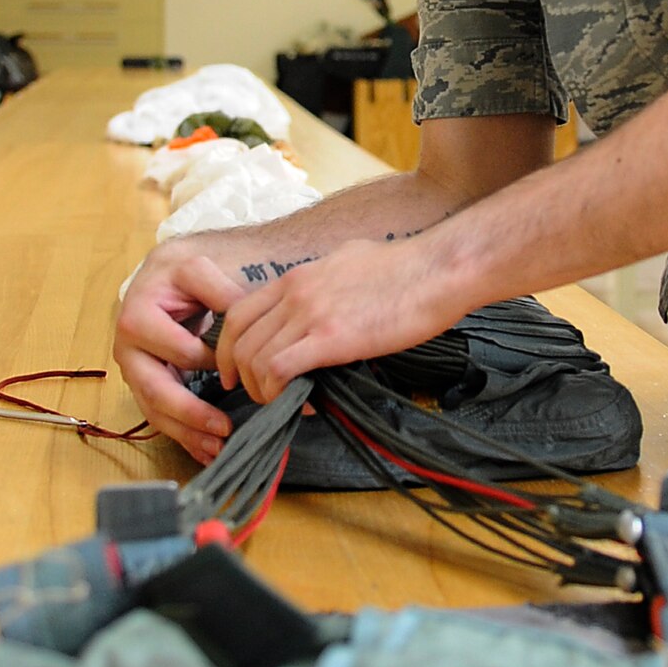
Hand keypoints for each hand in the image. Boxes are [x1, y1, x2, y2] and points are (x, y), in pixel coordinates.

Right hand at [113, 241, 243, 462]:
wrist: (161, 279)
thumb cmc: (179, 276)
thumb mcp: (197, 271)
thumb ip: (220, 290)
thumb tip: (242, 318)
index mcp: (138, 318)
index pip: (181, 351)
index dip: (213, 362)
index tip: (242, 372)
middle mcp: (128, 350)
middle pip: (156, 390)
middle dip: (191, 414)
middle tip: (225, 429)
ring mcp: (135, 371)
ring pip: (155, 411)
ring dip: (187, 434)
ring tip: (218, 450)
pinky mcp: (145, 387)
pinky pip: (160, 418)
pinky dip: (184, 437)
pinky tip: (206, 452)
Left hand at [218, 236, 462, 403]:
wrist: (436, 269)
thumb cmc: (406, 267)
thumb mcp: (349, 262)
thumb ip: (326, 282)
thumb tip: (327, 298)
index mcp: (297, 277)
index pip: (239, 312)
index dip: (231, 348)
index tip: (238, 371)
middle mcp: (294, 292)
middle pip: (239, 340)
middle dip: (240, 376)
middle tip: (259, 396)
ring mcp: (309, 313)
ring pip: (254, 358)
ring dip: (262, 390)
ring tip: (283, 404)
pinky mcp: (330, 337)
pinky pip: (279, 370)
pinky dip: (281, 394)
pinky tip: (302, 404)